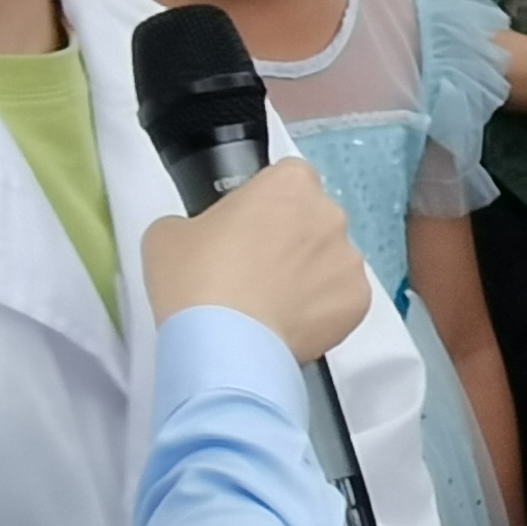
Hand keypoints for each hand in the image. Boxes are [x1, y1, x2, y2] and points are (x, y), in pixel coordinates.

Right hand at [142, 159, 369, 361]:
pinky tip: (288, 322)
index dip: (268, 203)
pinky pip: (341, 299)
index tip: (249, 226)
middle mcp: (328, 215)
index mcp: (289, 185)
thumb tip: (202, 238)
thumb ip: (196, 222)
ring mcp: (348, 260)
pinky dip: (322, 310)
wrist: (223, 347)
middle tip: (255, 269)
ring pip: (330, 260)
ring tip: (270, 302)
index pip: (289, 178)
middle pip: (314, 219)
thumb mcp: (169, 235)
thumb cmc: (198, 284)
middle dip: (291, 239)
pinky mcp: (357, 301)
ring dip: (309, 275)